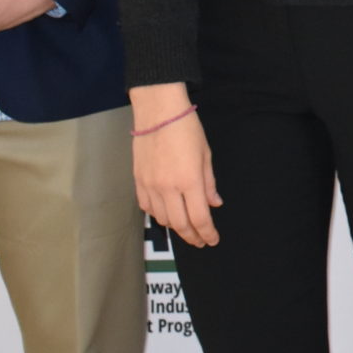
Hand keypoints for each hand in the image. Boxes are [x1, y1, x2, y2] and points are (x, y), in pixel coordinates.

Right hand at [131, 83, 219, 247]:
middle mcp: (168, 188)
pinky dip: (158, 215)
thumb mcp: (205, 155)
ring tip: (186, 230)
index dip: (207, 233)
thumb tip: (214, 204)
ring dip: (176, 228)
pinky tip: (166, 215)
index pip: (199, 218)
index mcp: (189, 181)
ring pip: (162, 219)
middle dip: (192, 237)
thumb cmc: (186, 129)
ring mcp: (150, 185)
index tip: (212, 240)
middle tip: (200, 241)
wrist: (158, 112)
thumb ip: (209, 183)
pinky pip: (147, 207)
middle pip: (180, 224)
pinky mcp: (138, 180)